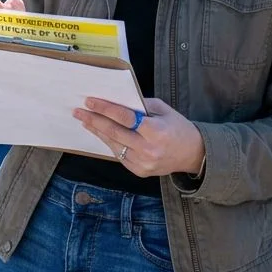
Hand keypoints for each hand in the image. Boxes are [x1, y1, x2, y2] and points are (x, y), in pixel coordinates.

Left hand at [72, 97, 204, 177]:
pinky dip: (109, 143)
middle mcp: (148, 149)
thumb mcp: (163, 110)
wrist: (192, 154)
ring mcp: (143, 162)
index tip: (90, 101)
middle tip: (78, 111)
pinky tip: (101, 134)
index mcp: (156, 131)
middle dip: (94, 120)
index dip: (105, 108)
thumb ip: (141, 105)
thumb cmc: (177, 127)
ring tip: (85, 121)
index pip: (124, 117)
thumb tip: (116, 100)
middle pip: (114, 132)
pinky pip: (119, 155)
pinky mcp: (139, 171)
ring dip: (97, 132)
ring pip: (113, 145)